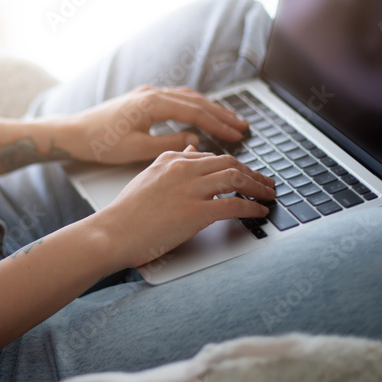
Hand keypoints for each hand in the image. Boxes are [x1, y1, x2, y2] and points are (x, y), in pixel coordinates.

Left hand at [61, 85, 249, 163]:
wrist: (73, 133)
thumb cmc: (101, 144)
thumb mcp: (137, 149)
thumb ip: (168, 143)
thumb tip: (194, 139)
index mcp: (152, 103)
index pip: (195, 112)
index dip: (219, 124)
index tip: (238, 134)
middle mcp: (152, 93)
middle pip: (196, 101)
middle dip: (221, 114)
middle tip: (243, 126)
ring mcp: (146, 94)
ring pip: (187, 97)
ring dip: (209, 108)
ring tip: (229, 120)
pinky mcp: (141, 99)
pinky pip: (175, 99)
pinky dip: (193, 106)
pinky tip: (201, 114)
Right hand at [92, 149, 273, 270]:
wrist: (112, 232)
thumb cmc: (125, 213)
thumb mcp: (147, 178)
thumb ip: (169, 163)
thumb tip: (191, 148)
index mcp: (170, 160)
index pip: (212, 157)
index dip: (234, 165)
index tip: (245, 174)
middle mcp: (182, 169)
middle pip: (229, 163)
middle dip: (252, 173)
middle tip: (266, 182)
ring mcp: (189, 189)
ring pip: (235, 178)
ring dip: (258, 186)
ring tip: (269, 194)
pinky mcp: (195, 212)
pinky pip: (233, 204)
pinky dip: (252, 207)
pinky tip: (259, 211)